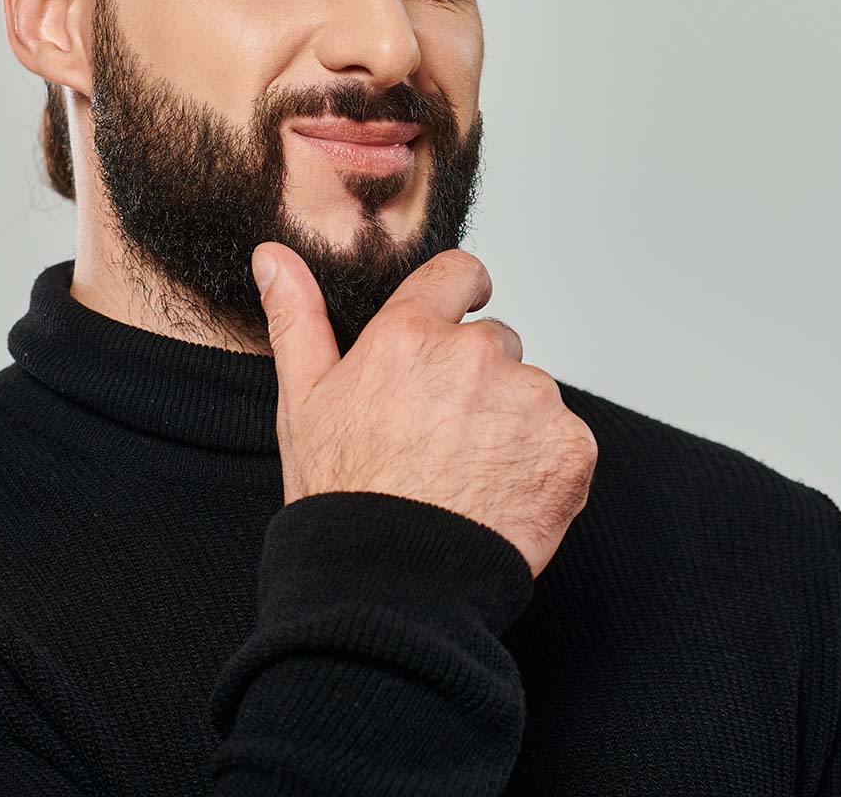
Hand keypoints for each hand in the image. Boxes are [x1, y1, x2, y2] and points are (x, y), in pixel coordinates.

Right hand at [253, 244, 597, 579]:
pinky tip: (501, 495)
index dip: (462, 290)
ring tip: (468, 475)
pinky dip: (544, 463)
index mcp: (411, 334)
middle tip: (441, 436)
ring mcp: (528, 398)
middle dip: (477, 378)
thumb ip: (296, 316)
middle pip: (495, 343)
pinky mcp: (570, 446)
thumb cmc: (344, 494)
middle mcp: (475, 353)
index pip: (459, 273)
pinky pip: (565, 437)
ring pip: (531, 392)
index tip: (463, 308)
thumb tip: (271, 256)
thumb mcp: (303, 400)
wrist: (393, 583)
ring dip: (511, 422)